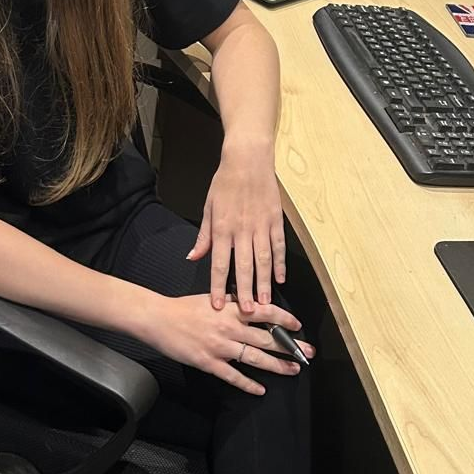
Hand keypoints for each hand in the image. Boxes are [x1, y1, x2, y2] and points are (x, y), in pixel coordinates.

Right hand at [143, 294, 314, 395]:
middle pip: (267, 338)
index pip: (265, 312)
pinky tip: (260, 390)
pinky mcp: (209, 362)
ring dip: (277, 366)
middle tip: (308, 353)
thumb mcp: (212, 297)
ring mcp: (220, 346)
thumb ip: (232, 301)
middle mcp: (230, 327)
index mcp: (231, 308)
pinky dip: (248, 384)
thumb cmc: (183, 307)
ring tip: (293, 370)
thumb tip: (250, 301)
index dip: (284, 319)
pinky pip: (233, 375)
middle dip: (290, 346)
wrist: (159, 319)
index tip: (298, 326)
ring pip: (255, 358)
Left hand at [188, 137, 284, 312]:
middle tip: (247, 313)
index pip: (219, 263)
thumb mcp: (208, 207)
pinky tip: (280, 279)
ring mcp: (261, 226)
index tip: (217, 306)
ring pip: (264, 260)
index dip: (218, 286)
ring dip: (264, 283)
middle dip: (245, 291)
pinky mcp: (276, 220)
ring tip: (264, 303)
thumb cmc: (225, 183)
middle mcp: (242, 230)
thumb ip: (204, 236)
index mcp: (222, 228)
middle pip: (244, 266)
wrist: (248, 159)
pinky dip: (280, 264)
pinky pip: (279, 246)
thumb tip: (193, 257)